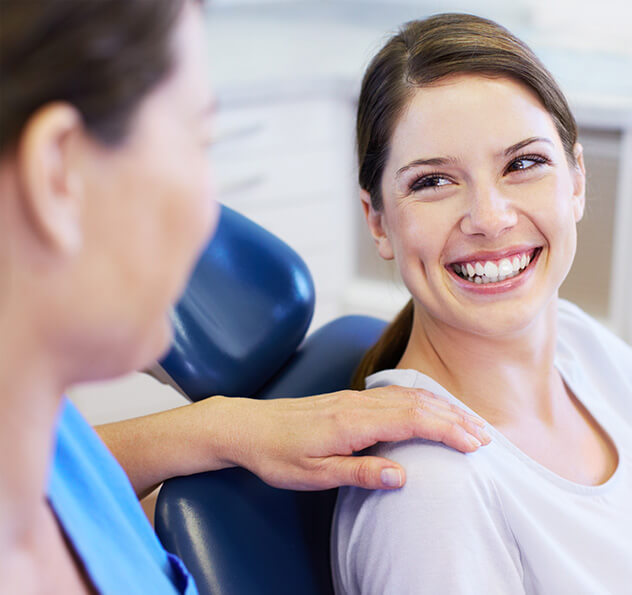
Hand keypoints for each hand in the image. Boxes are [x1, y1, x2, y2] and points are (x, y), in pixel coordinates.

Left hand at [218, 386, 490, 490]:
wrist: (248, 426)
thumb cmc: (278, 454)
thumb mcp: (314, 474)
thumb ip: (359, 472)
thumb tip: (403, 475)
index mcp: (352, 422)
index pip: (413, 420)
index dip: (448, 430)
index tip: (476, 444)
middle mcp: (358, 404)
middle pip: (417, 403)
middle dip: (454, 418)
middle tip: (485, 436)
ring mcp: (354, 398)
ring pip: (407, 395)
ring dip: (441, 406)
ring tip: (467, 421)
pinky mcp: (349, 399)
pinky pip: (393, 393)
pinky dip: (420, 400)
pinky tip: (428, 406)